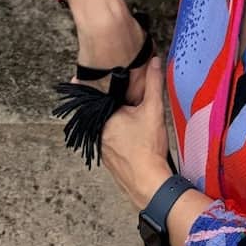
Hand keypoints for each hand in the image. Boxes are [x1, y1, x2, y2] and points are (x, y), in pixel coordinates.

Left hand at [101, 55, 172, 207]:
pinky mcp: (108, 157)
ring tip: (126, 105)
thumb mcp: (153, 110)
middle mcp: (97, 133)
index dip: (95, 81)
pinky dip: (116, 130)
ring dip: (112, 116)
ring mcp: (101, 147)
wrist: (148, 183)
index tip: (90, 72)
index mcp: (102, 118)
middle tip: (114, 85)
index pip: (94, 94)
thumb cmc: (147, 149)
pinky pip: (108, 137)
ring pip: (103, 124)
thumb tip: (154, 62)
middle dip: (107, 98)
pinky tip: (130, 129)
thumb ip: (153, 83)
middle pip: (99, 109)